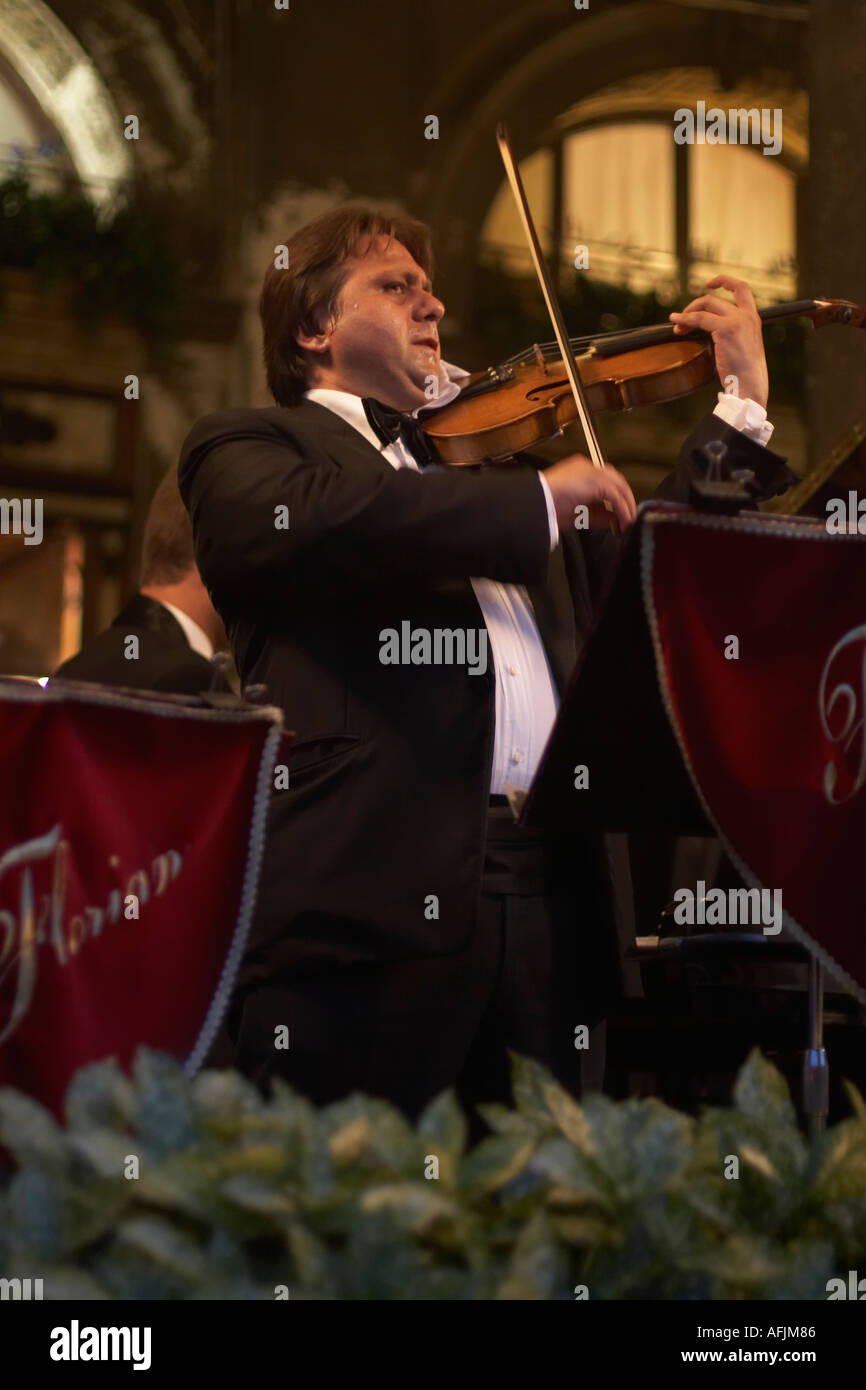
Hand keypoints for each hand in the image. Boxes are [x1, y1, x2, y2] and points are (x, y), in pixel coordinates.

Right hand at [544, 453, 636, 532]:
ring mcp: (591, 471)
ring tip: (628, 521)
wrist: (535, 504)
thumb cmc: (547, 509)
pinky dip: (622, 509)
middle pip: (615, 480)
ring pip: (619, 486)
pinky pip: (616, 495)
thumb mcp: (576, 512)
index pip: (604, 482)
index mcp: (578, 470)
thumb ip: (597, 513)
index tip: (619, 515)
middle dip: (624, 499)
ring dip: (626, 504)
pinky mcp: (595, 480)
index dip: (615, 498)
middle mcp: (586, 466)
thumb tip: (613, 519)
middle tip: (628, 517)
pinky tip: (623, 521)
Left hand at [669, 275, 768, 408]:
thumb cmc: (744, 374)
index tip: (708, 284)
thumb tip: (708, 331)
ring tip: (676, 326)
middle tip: (681, 319)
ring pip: (706, 305)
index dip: (724, 281)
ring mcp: (737, 320)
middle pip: (714, 299)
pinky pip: (700, 318)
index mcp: (753, 318)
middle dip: (694, 306)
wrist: (750, 386)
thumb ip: (730, 333)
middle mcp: (747, 315)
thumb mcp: (741, 346)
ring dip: (687, 314)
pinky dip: (685, 319)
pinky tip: (676, 323)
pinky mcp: (726, 329)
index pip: (742, 288)